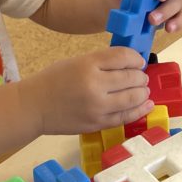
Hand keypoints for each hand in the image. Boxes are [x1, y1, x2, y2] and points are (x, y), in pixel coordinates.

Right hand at [21, 47, 151, 134]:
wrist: (34, 107)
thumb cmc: (54, 80)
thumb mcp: (77, 61)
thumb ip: (102, 62)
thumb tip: (131, 63)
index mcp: (88, 64)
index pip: (123, 57)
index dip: (136, 58)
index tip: (138, 61)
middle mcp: (95, 85)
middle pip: (132, 77)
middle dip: (141, 76)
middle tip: (141, 77)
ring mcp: (98, 107)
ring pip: (134, 98)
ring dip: (143, 92)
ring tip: (143, 90)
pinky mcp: (98, 124)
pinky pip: (126, 117)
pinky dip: (140, 110)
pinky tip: (147, 105)